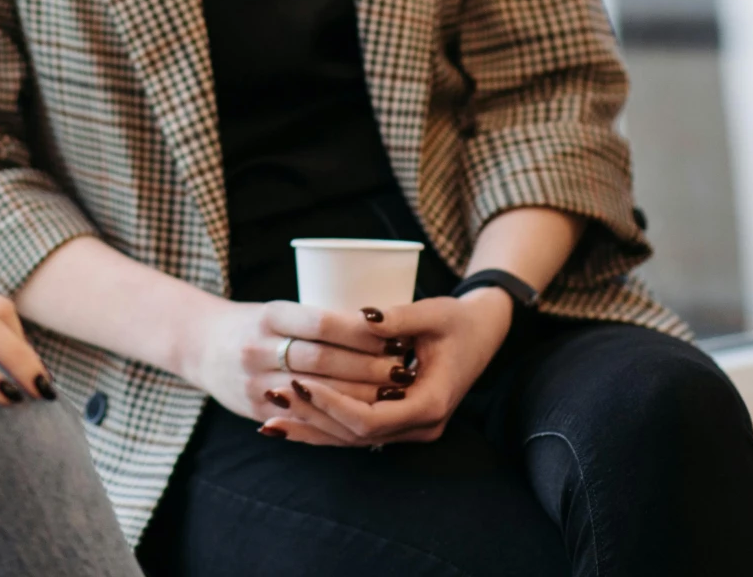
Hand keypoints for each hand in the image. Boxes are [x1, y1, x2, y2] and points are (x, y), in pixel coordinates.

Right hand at [185, 299, 411, 431]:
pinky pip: (303, 417)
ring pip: (317, 392)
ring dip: (360, 393)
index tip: (395, 332)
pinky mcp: (257, 409)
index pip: (321, 322)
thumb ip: (317, 319)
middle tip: (403, 367)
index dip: (361, 330)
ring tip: (394, 392)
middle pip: (324, 360)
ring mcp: (256, 382)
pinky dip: (337, 416)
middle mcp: (258, 348)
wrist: (200, 346)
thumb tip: (382, 325)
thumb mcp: (278, 309)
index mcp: (268, 315)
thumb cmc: (255, 323)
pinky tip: (365, 414)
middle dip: (368, 365)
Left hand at [258, 293, 513, 446]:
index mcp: (431, 403)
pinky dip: (325, 426)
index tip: (300, 382)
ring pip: (353, 440)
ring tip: (269, 420)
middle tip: (272, 398)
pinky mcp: (400, 421)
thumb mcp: (434, 312)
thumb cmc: (458, 319)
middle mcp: (421, 425)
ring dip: (312, 430)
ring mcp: (411, 428)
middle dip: (312, 419)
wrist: (483, 332)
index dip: (331, 405)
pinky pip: (357, 431)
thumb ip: (399, 317)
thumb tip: (363, 315)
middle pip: (355, 436)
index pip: (370, 420)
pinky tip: (292, 422)